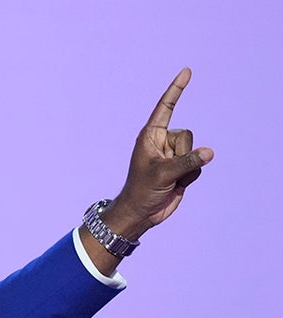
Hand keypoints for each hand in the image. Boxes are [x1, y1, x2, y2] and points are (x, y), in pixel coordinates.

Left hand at [103, 68, 214, 239]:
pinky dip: (189, 176)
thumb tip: (209, 152)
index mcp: (150, 135)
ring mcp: (173, 154)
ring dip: (186, 167)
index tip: (186, 71)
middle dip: (181, 153)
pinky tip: (175, 184)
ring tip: (168, 179)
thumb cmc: (142, 191)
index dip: (176, 89)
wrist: (141, 212)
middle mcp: (162, 141)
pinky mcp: (182, 166)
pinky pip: (198, 164)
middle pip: (187, 134)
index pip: (166, 107)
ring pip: (195, 150)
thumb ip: (187, 162)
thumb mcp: (163, 174)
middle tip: (164, 170)